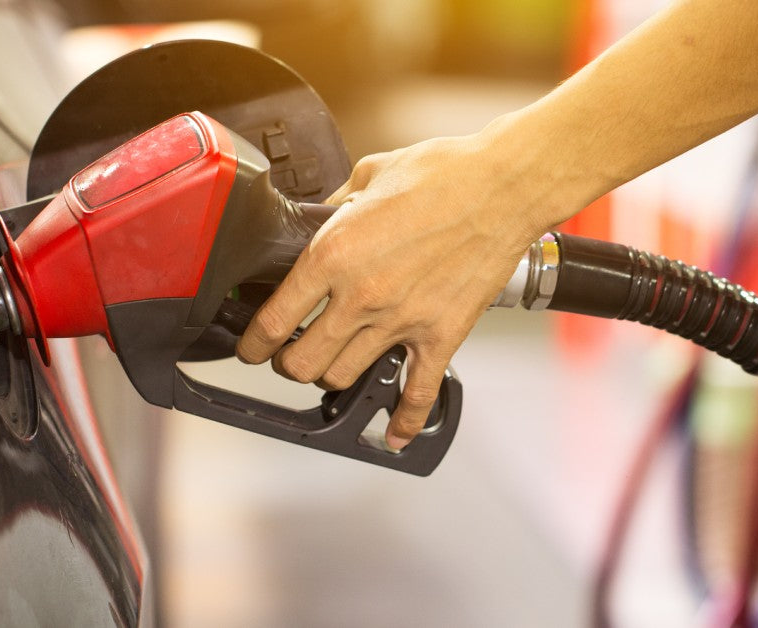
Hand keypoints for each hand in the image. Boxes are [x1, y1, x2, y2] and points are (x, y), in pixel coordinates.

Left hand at [237, 121, 570, 449]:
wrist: (505, 186)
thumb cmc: (443, 173)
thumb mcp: (368, 175)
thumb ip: (336, 206)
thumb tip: (323, 218)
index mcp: (332, 254)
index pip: (273, 320)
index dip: (253, 342)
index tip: (251, 346)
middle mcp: (360, 296)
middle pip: (301, 363)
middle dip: (288, 364)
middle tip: (288, 356)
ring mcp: (401, 321)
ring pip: (344, 379)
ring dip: (331, 377)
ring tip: (332, 366)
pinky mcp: (441, 336)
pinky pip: (417, 394)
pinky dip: (404, 422)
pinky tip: (394, 435)